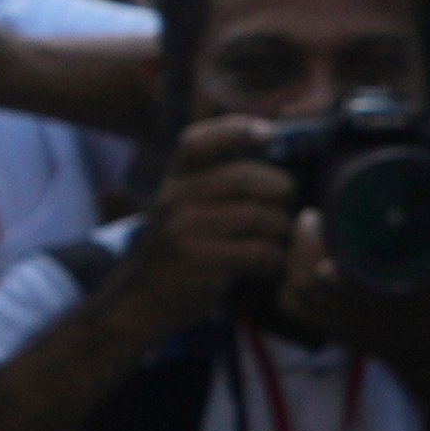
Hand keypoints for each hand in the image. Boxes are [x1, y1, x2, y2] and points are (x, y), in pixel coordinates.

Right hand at [110, 118, 295, 331]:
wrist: (141, 300)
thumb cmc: (181, 247)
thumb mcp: (184, 205)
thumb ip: (216, 179)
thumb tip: (271, 144)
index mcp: (174, 179)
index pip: (197, 142)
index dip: (234, 130)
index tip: (266, 133)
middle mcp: (174, 198)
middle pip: (242, 177)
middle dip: (280, 189)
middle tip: (289, 205)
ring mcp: (182, 230)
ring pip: (257, 216)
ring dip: (282, 228)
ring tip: (281, 238)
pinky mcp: (196, 262)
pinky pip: (256, 251)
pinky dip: (274, 258)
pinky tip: (272, 263)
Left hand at [277, 204, 429, 381]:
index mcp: (384, 303)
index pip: (336, 280)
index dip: (316, 251)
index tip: (316, 219)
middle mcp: (356, 316)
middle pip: (305, 285)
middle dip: (299, 250)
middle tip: (310, 219)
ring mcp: (340, 325)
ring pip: (296, 297)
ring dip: (291, 266)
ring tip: (303, 238)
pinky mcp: (332, 330)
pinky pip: (296, 311)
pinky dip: (287, 289)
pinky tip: (294, 267)